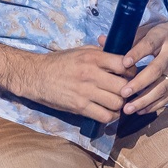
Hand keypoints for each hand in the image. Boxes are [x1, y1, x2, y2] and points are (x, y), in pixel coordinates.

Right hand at [16, 44, 134, 122]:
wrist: (36, 76)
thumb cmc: (60, 62)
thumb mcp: (81, 51)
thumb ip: (102, 52)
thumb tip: (122, 53)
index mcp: (93, 57)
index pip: (124, 64)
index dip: (131, 71)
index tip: (129, 75)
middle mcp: (91, 74)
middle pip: (124, 86)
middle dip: (128, 90)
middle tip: (126, 91)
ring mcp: (85, 92)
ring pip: (117, 103)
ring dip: (120, 104)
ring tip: (117, 102)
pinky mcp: (79, 107)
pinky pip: (104, 116)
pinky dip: (110, 116)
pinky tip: (108, 111)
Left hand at [117, 13, 167, 116]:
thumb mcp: (152, 28)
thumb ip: (129, 37)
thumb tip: (101, 41)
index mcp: (163, 35)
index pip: (150, 43)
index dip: (137, 53)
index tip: (123, 63)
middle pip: (157, 69)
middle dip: (139, 83)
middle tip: (122, 94)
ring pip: (164, 86)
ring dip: (146, 99)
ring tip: (129, 108)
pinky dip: (156, 104)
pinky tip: (142, 110)